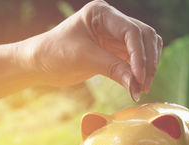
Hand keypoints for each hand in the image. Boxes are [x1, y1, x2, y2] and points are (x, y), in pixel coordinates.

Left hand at [18, 0, 162, 100]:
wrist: (40, 63)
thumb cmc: (54, 54)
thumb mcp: (84, 59)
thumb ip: (113, 69)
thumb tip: (137, 86)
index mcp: (102, 13)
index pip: (132, 31)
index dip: (139, 55)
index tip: (139, 78)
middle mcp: (112, 21)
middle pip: (144, 37)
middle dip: (147, 62)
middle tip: (143, 86)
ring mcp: (115, 35)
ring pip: (145, 47)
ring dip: (147, 66)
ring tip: (141, 87)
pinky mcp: (115, 51)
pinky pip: (136, 59)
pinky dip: (139, 71)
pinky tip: (137, 85)